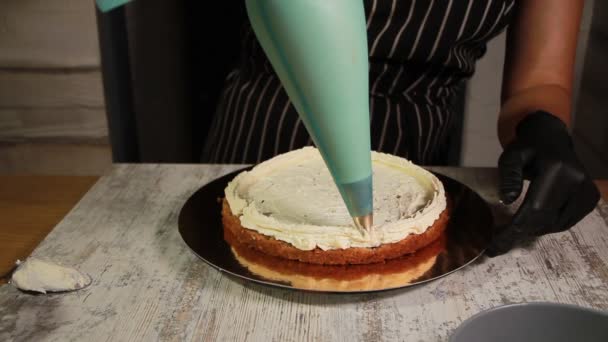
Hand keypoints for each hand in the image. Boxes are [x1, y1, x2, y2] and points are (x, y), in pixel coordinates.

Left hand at [488, 111, 599, 255]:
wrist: (552, 141)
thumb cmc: (528, 149)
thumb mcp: (511, 156)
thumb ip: (509, 176)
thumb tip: (508, 200)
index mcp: (557, 170)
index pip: (534, 209)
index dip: (513, 231)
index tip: (494, 247)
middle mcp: (577, 182)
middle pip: (545, 221)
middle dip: (519, 234)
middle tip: (498, 241)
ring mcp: (587, 192)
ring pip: (556, 226)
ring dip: (533, 230)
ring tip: (514, 227)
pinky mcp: (590, 199)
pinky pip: (566, 223)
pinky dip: (547, 226)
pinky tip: (534, 219)